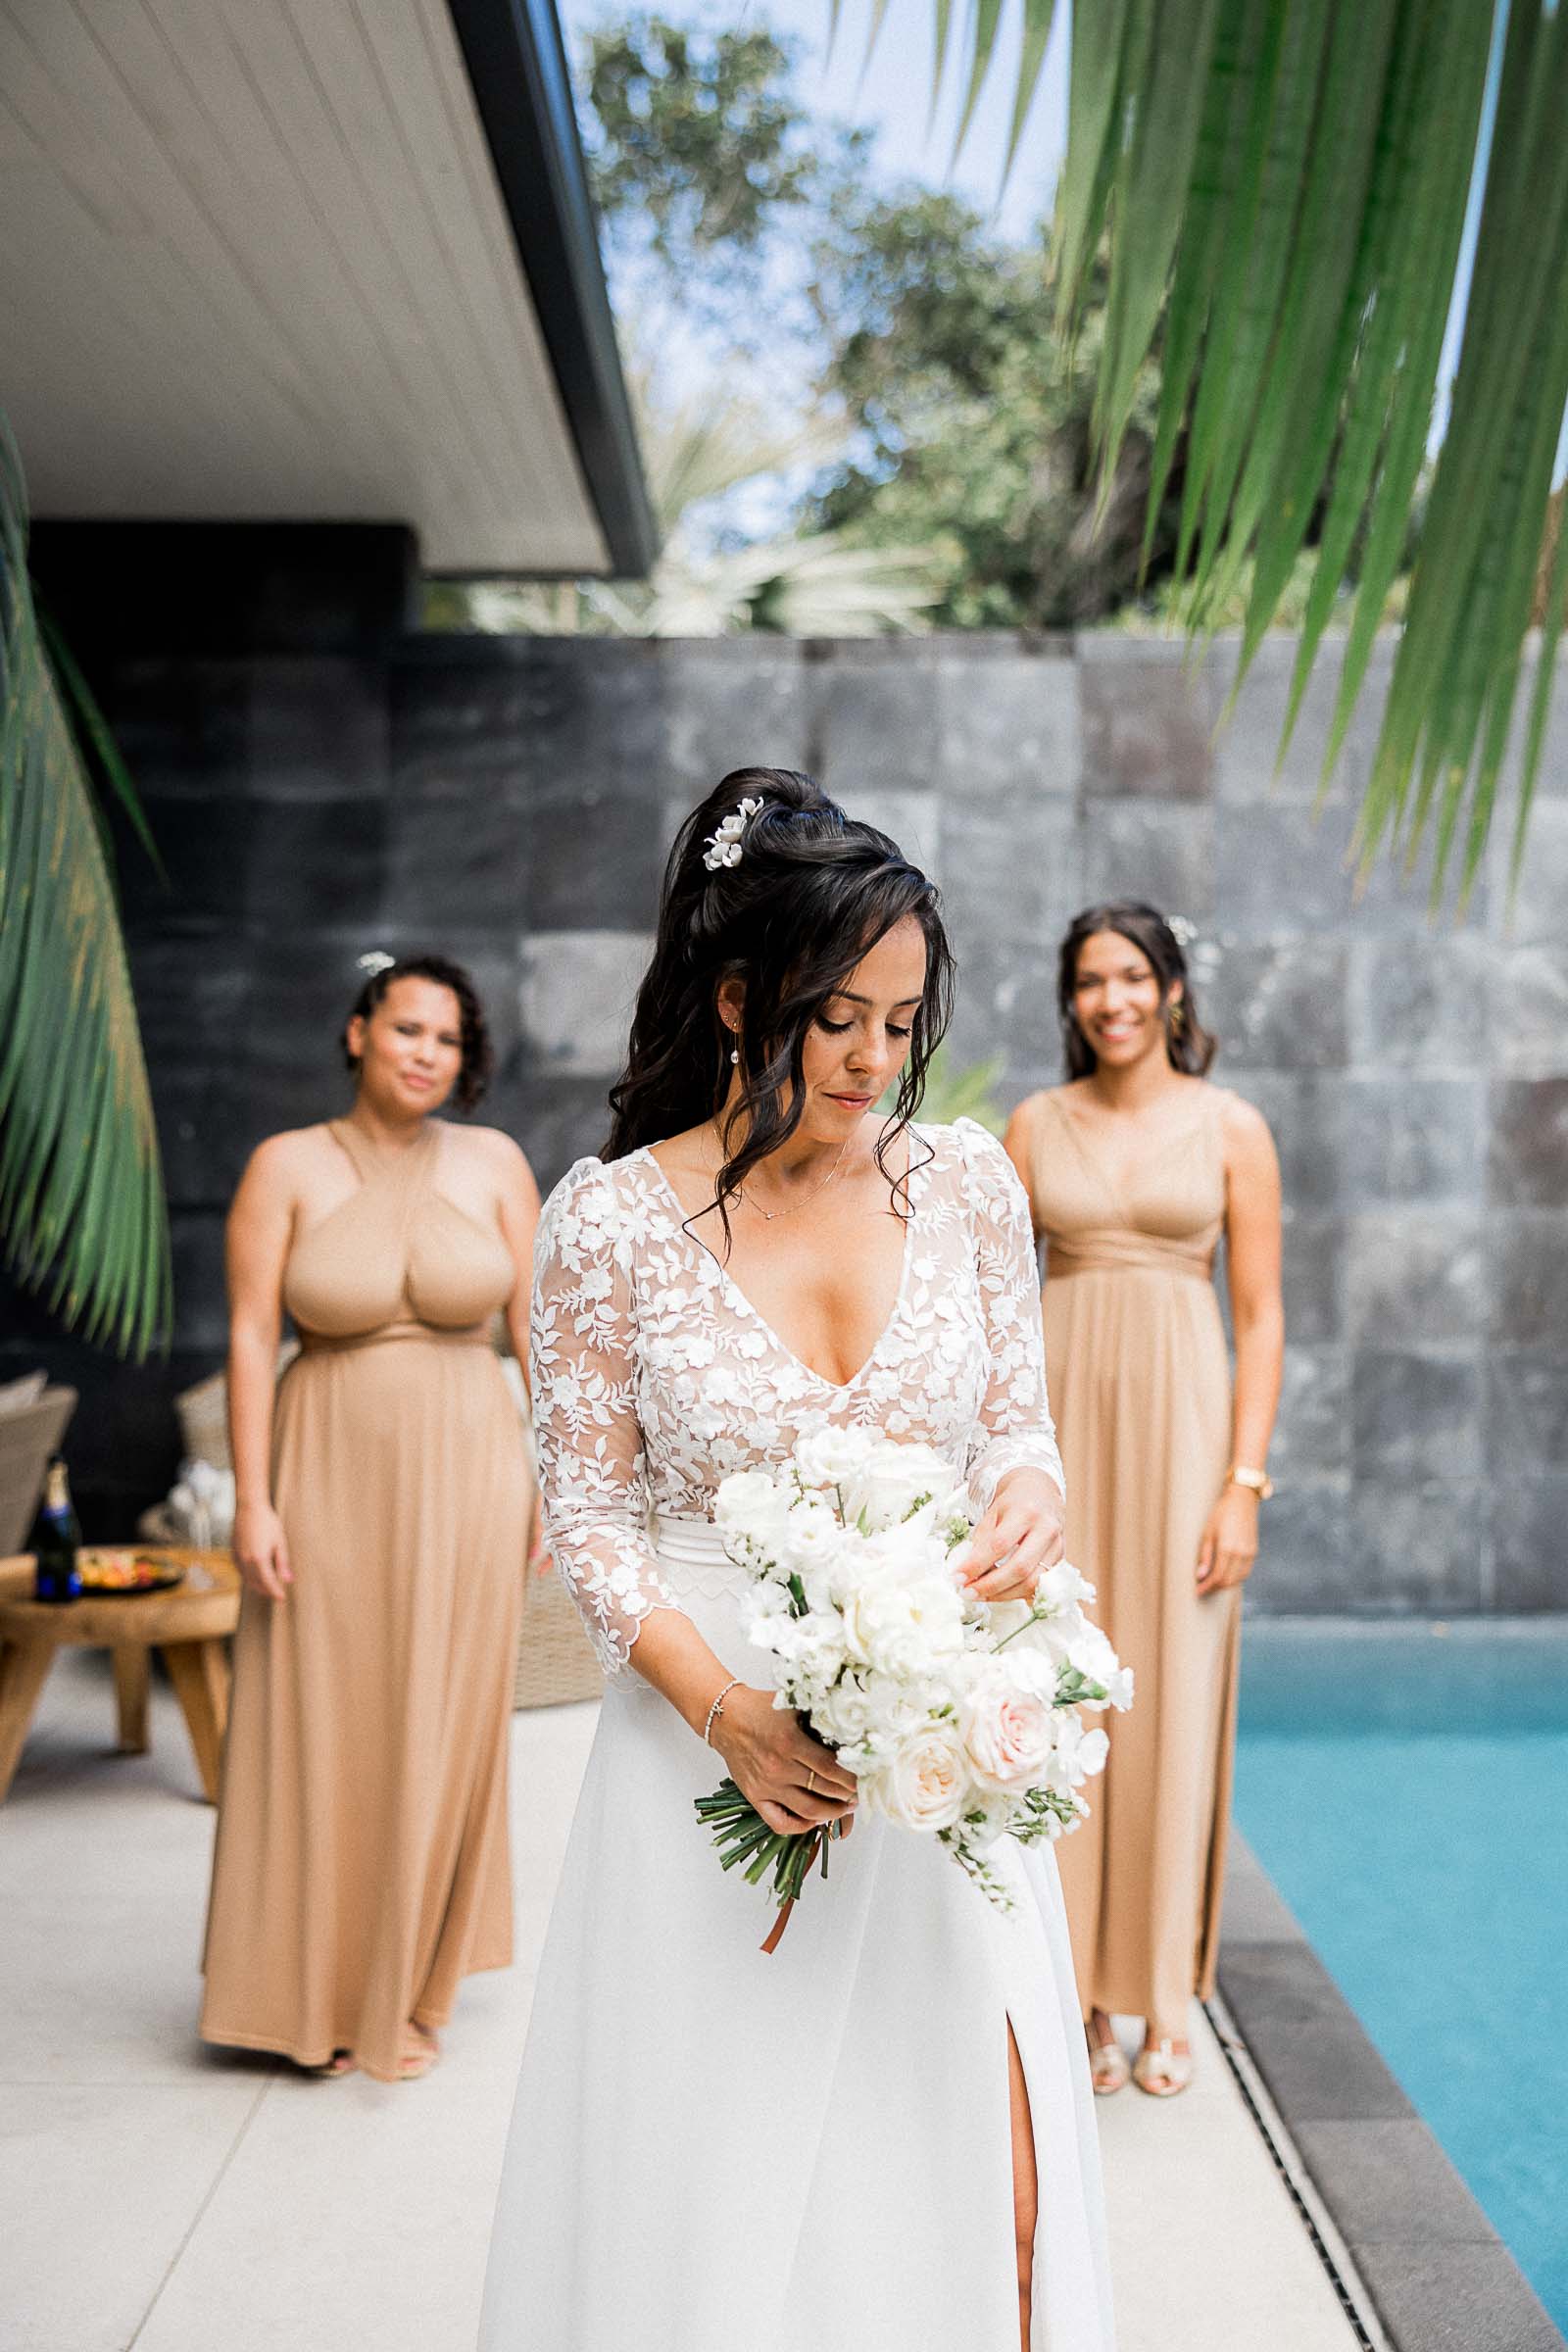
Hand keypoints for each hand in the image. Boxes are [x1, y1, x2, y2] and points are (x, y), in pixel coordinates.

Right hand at [232, 1499, 292, 1601]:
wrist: (249, 1507)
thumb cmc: (267, 1522)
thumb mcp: (280, 1542)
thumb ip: (282, 1562)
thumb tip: (288, 1579)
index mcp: (259, 1559)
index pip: (268, 1582)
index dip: (275, 1592)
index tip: (282, 1599)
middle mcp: (246, 1561)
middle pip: (256, 1583)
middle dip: (266, 1591)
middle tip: (276, 1595)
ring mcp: (238, 1557)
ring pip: (247, 1579)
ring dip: (257, 1585)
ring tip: (267, 1588)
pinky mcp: (233, 1553)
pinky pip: (241, 1571)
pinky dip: (249, 1577)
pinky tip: (256, 1576)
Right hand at [710, 1687, 856, 1837]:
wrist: (727, 1718)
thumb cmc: (761, 1709)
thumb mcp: (795, 1706)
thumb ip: (819, 1720)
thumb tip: (851, 1734)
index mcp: (790, 1742)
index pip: (831, 1768)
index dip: (851, 1778)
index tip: (863, 1780)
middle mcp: (779, 1767)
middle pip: (824, 1790)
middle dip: (847, 1795)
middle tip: (858, 1794)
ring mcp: (766, 1785)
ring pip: (808, 1810)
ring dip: (832, 1813)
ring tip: (844, 1807)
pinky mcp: (755, 1797)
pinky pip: (780, 1823)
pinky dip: (801, 1827)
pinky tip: (814, 1820)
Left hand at [953, 1469, 1065, 1604]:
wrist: (1042, 1493)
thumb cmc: (1014, 1503)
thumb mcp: (993, 1513)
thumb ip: (982, 1540)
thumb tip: (967, 1572)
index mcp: (1026, 1512)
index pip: (999, 1544)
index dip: (976, 1565)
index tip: (957, 1577)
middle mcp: (1046, 1529)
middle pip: (1020, 1568)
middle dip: (990, 1586)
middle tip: (967, 1592)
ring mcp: (1057, 1547)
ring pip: (1032, 1582)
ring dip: (1003, 1595)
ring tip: (980, 1595)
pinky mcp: (1061, 1560)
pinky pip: (1039, 1585)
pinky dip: (1017, 1593)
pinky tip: (1000, 1593)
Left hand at [1196, 1484, 1257, 1595]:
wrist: (1242, 1501)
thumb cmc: (1220, 1514)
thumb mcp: (1207, 1532)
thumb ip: (1204, 1556)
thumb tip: (1200, 1576)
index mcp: (1228, 1548)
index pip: (1217, 1576)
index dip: (1206, 1586)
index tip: (1197, 1591)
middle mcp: (1241, 1553)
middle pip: (1228, 1581)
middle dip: (1214, 1588)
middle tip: (1202, 1589)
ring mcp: (1250, 1553)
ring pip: (1238, 1579)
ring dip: (1225, 1584)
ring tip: (1212, 1583)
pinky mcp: (1254, 1551)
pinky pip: (1245, 1571)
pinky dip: (1235, 1578)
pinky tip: (1225, 1576)